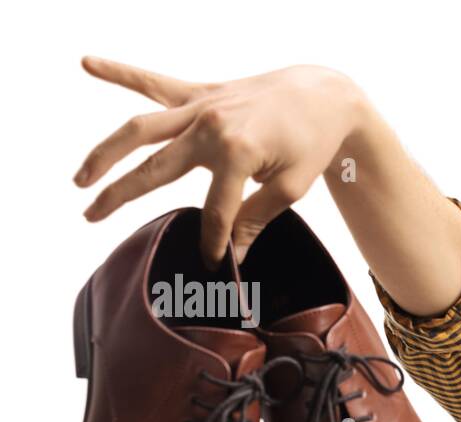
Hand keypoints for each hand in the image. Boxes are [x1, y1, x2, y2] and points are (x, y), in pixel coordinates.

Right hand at [74, 57, 366, 267]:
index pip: (215, 211)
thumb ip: (256, 217)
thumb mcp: (292, 187)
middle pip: (156, 168)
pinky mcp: (202, 93)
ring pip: (142, 129)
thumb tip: (232, 249)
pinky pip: (156, 82)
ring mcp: (202, 108)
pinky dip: (121, 72)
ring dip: (107, 151)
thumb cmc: (311, 142)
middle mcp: (210, 128)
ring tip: (81, 177)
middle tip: (90, 216)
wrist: (323, 96)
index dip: (214, 241)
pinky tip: (87, 64)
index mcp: (236, 154)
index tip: (213, 264)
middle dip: (121, 195)